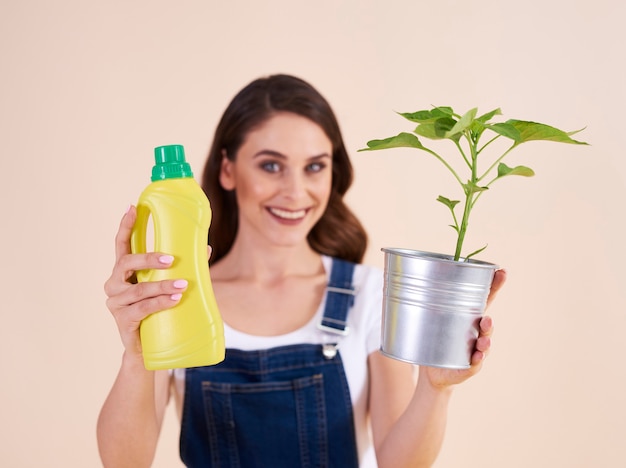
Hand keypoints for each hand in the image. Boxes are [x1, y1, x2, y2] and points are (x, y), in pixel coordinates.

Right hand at [103, 206, 187, 358]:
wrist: (148, 349)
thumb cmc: (159, 311)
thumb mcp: (168, 286)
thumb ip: (182, 268)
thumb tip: (206, 249)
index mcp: (123, 271)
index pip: (121, 244)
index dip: (126, 226)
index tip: (132, 207)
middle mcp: (114, 283)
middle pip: (126, 262)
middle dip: (149, 258)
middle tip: (172, 259)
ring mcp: (116, 303)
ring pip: (138, 288)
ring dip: (161, 285)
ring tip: (182, 284)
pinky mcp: (122, 321)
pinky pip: (141, 308)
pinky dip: (159, 303)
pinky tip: (174, 300)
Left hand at [423, 268, 506, 387]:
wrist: (432, 370)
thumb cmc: (432, 338)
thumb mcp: (426, 317)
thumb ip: (417, 299)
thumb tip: (393, 274)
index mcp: (467, 316)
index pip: (484, 298)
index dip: (494, 285)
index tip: (502, 272)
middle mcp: (474, 331)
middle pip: (487, 323)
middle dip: (488, 320)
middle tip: (486, 318)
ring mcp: (473, 349)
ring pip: (485, 344)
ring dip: (486, 340)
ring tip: (484, 339)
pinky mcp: (468, 366)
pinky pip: (476, 364)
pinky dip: (477, 360)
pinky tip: (477, 357)